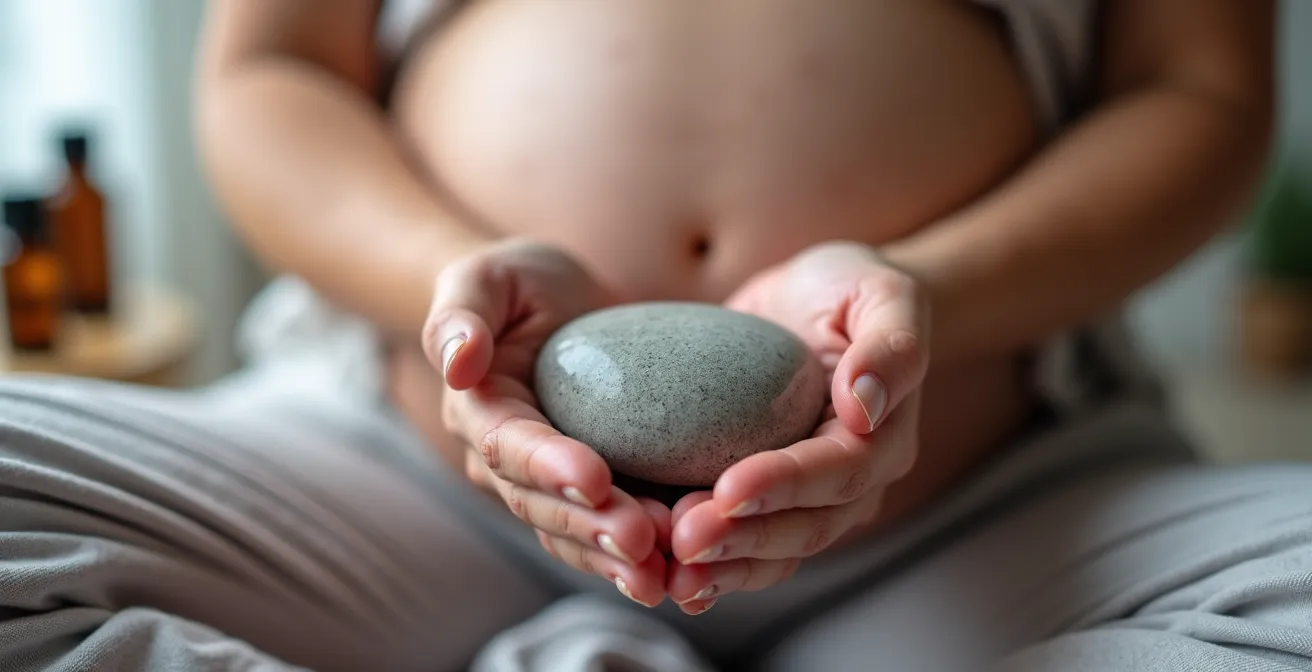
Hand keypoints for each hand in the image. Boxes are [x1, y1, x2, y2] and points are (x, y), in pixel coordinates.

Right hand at [424, 239, 668, 606]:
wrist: (557, 304)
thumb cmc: (520, 284)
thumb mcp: (487, 277)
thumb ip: (462, 313)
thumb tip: (458, 362)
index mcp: (480, 411)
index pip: (511, 445)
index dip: (550, 465)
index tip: (594, 478)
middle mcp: (507, 461)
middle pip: (543, 504)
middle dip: (592, 525)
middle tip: (643, 539)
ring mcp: (547, 485)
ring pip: (574, 532)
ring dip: (614, 557)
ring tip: (662, 571)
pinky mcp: (591, 493)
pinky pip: (605, 533)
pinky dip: (634, 557)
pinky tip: (678, 574)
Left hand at [667, 241, 929, 613]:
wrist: (822, 300)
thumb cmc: (854, 290)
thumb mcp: (884, 294)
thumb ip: (889, 346)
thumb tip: (864, 404)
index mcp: (883, 438)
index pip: (838, 472)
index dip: (784, 485)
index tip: (728, 489)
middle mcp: (851, 482)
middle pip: (803, 526)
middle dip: (742, 539)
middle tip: (682, 539)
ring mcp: (809, 499)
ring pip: (772, 551)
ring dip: (721, 567)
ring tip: (667, 572)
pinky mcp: (766, 498)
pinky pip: (744, 544)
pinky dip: (710, 567)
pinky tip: (665, 579)